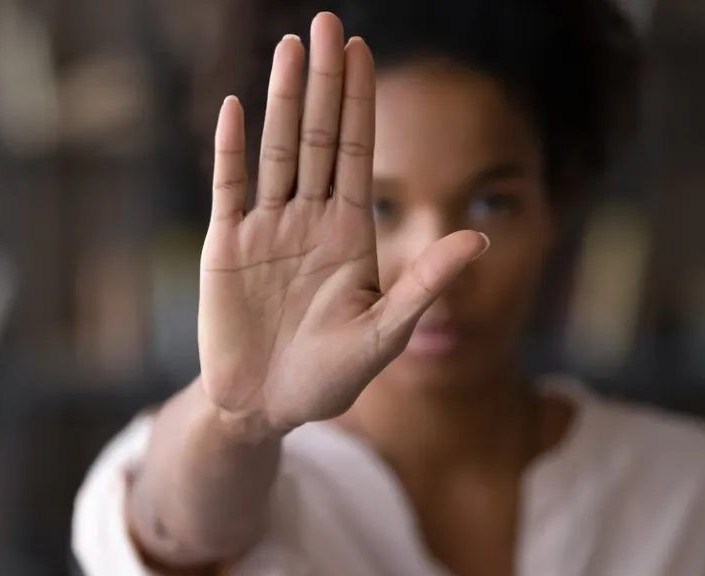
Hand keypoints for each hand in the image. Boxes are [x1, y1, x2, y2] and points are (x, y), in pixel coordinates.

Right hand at [198, 13, 488, 437]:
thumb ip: (425, 284)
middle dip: (325, 81)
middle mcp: (308, 219)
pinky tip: (235, 107)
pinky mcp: (225, 248)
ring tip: (289, 48)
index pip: (358, 152)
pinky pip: (228, 189)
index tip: (362, 50)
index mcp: (349, 233)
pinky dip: (231, 150)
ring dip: (282, 100)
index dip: (361, 101)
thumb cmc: (329, 378)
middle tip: (326, 22)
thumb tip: (479, 238)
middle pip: (319, 136)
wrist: (265, 409)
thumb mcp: (386, 334)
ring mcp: (265, 229)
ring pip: (277, 151)